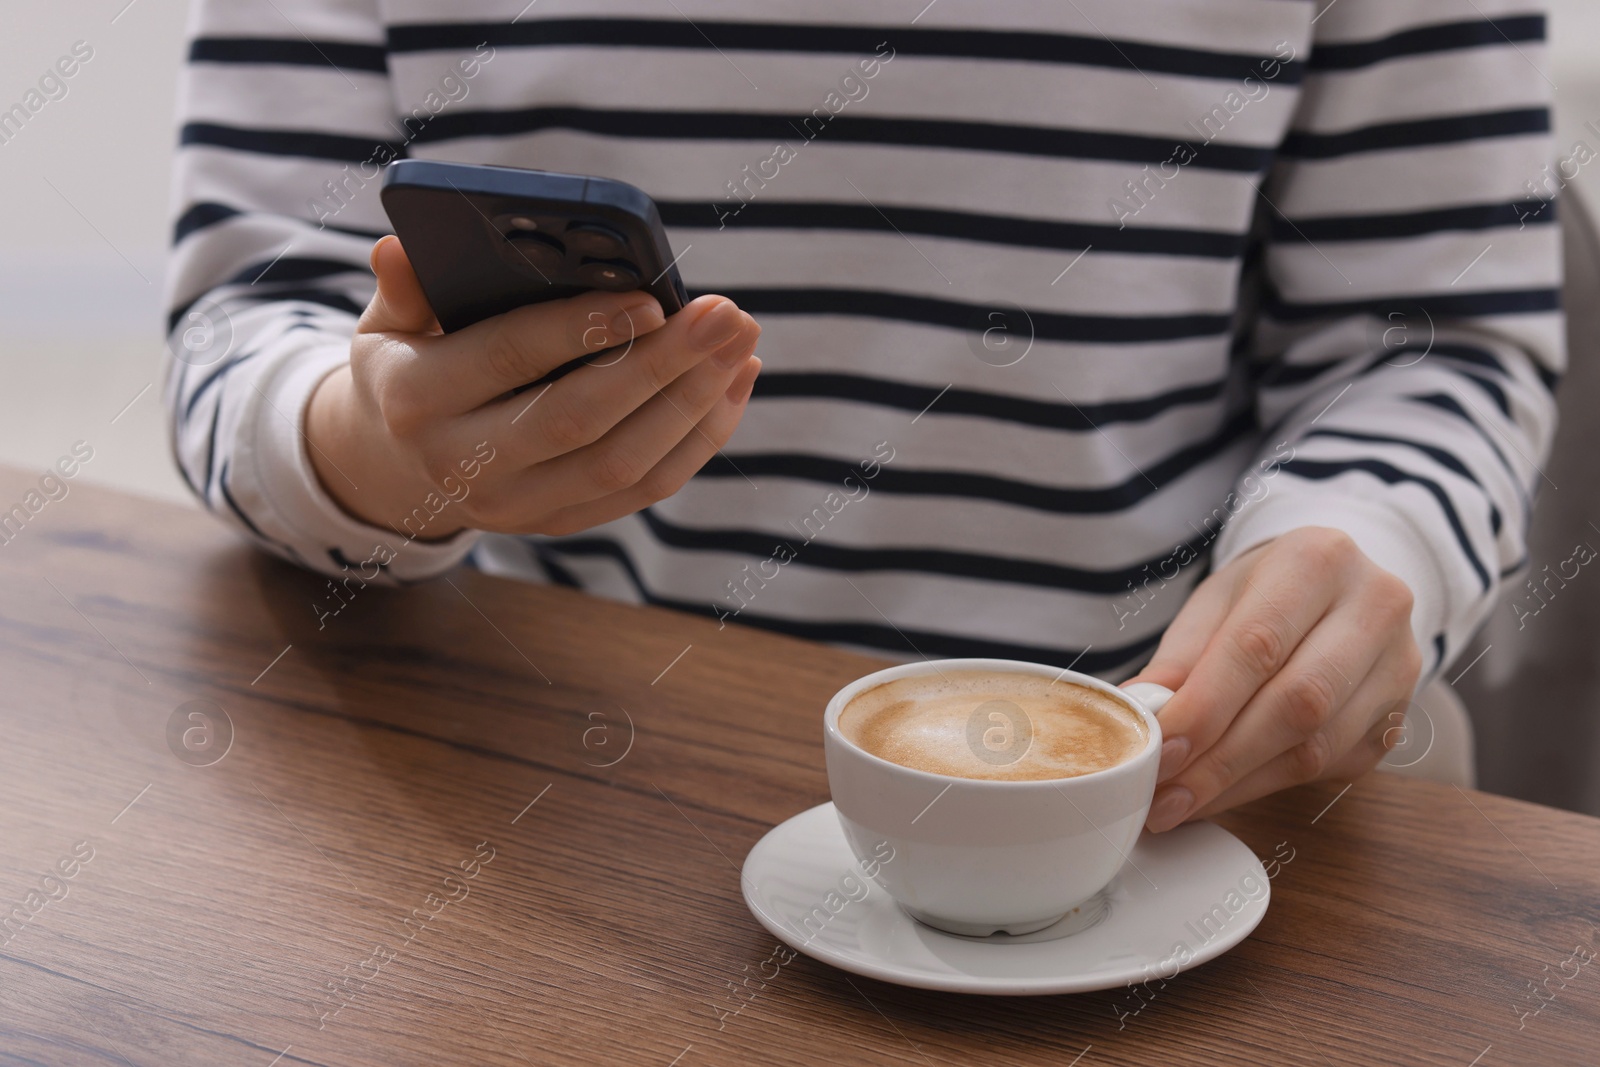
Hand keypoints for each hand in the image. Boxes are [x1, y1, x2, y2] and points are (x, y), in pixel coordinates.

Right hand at [306, 235, 760, 538]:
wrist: (397, 466)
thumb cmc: (408, 368)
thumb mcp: (386, 326)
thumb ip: (405, 288)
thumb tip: (400, 249)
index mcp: (416, 401)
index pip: (510, 359)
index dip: (583, 330)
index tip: (652, 299)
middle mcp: (464, 465)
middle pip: (580, 420)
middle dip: (662, 365)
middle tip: (725, 316)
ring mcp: (516, 506)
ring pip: (624, 464)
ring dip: (694, 403)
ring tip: (740, 344)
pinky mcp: (560, 523)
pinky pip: (646, 489)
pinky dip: (699, 437)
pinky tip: (733, 383)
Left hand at [1123, 527, 1422, 830]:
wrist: (1336, 588)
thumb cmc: (1265, 592)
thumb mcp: (1215, 602)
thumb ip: (1181, 656)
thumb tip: (1141, 711)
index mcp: (1320, 560)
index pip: (1258, 645)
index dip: (1206, 707)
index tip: (1160, 751)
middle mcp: (1375, 608)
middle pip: (1297, 703)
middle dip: (1221, 759)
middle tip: (1164, 795)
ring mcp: (1398, 666)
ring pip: (1317, 745)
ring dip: (1240, 783)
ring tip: (1181, 802)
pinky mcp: (1397, 718)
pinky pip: (1329, 767)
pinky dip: (1266, 786)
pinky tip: (1222, 794)